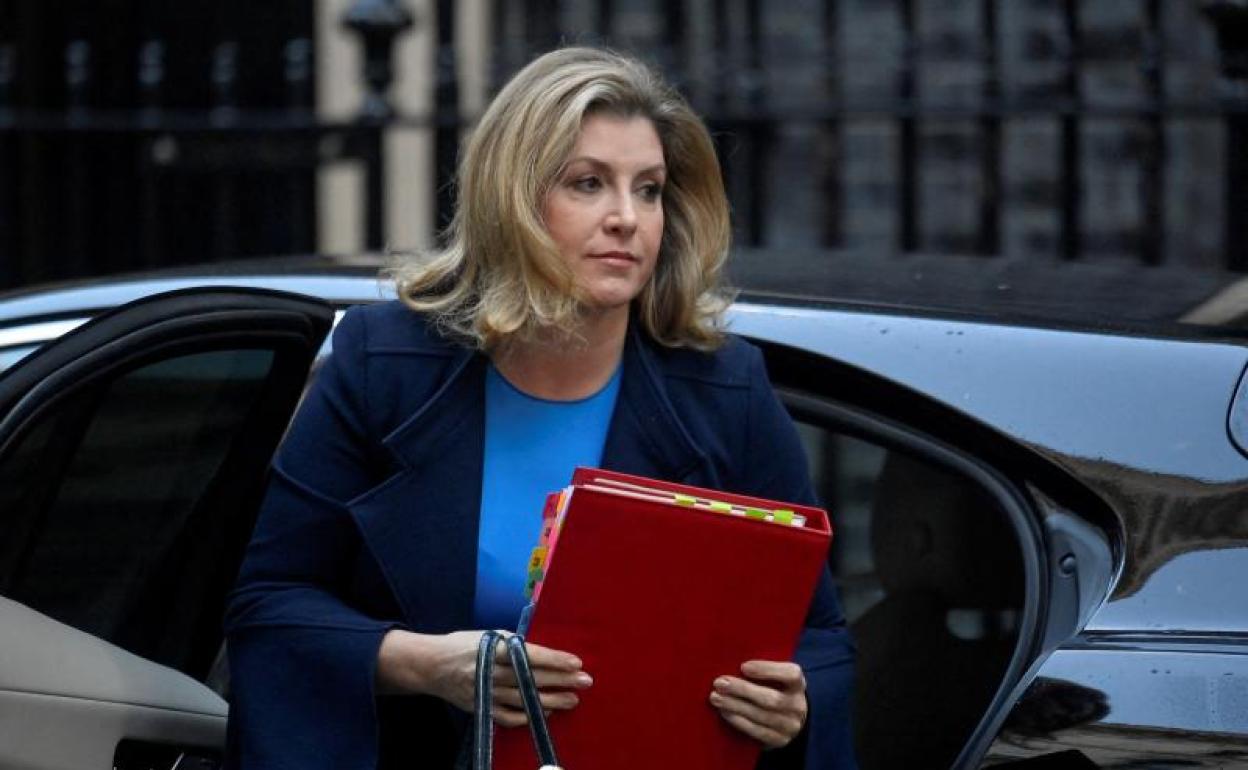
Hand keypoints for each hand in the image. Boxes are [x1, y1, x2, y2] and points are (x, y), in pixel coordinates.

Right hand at [377, 630, 591, 726]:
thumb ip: (514, 645)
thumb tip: (544, 654)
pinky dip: (528, 716)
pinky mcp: (482, 708)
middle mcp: (491, 672)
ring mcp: (486, 693)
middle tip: (585, 682)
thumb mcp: (489, 635)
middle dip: (561, 681)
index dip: (554, 659)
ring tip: (573, 700)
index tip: (576, 662)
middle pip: (531, 679)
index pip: (530, 655)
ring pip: (523, 700)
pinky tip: (546, 714)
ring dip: (551, 701)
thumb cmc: (465, 645)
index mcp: (494, 649)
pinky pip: (508, 717)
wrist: (432, 666)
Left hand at [708, 660, 807, 748]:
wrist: (789, 720)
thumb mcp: (776, 678)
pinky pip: (757, 731)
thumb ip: (762, 670)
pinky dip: (738, 721)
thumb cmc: (775, 690)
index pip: (790, 674)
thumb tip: (733, 662)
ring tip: (716, 697)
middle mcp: (797, 705)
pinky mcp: (779, 740)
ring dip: (735, 706)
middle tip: (719, 683)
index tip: (743, 666)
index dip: (767, 670)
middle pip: (771, 699)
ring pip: (761, 716)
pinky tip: (724, 711)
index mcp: (797, 684)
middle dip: (742, 690)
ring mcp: (790, 725)